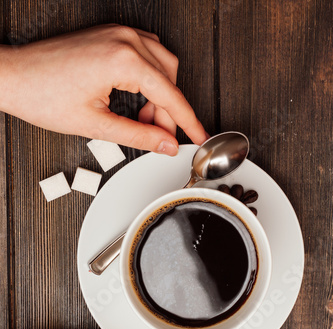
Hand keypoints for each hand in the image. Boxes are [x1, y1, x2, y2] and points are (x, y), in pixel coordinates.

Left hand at [0, 25, 207, 154]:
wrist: (13, 77)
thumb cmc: (42, 95)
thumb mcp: (96, 125)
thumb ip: (139, 136)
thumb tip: (165, 145)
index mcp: (124, 60)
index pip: (170, 95)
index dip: (188, 121)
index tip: (199, 136)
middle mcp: (124, 40)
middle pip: (169, 79)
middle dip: (168, 111)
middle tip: (158, 137)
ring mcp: (117, 34)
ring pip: (161, 65)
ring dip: (159, 95)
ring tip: (144, 121)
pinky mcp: (110, 36)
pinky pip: (145, 55)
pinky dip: (148, 79)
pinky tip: (137, 99)